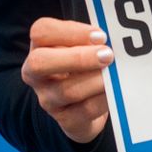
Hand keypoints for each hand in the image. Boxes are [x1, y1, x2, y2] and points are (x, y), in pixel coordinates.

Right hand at [20, 17, 112, 143]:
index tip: (100, 36)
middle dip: (77, 57)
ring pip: (67, 90)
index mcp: (39, 47)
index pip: (42, 31)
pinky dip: (104, 99)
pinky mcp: (66, 120)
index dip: (71, 31)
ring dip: (96, 80)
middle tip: (107, 55)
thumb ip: (90, 39)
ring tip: (115, 74)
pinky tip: (116, 91)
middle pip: (40, 62)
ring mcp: (48, 99)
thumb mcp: (81, 47)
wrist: (82, 106)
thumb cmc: (82, 66)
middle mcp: (36, 74)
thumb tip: (110, 39)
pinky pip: (86, 110)